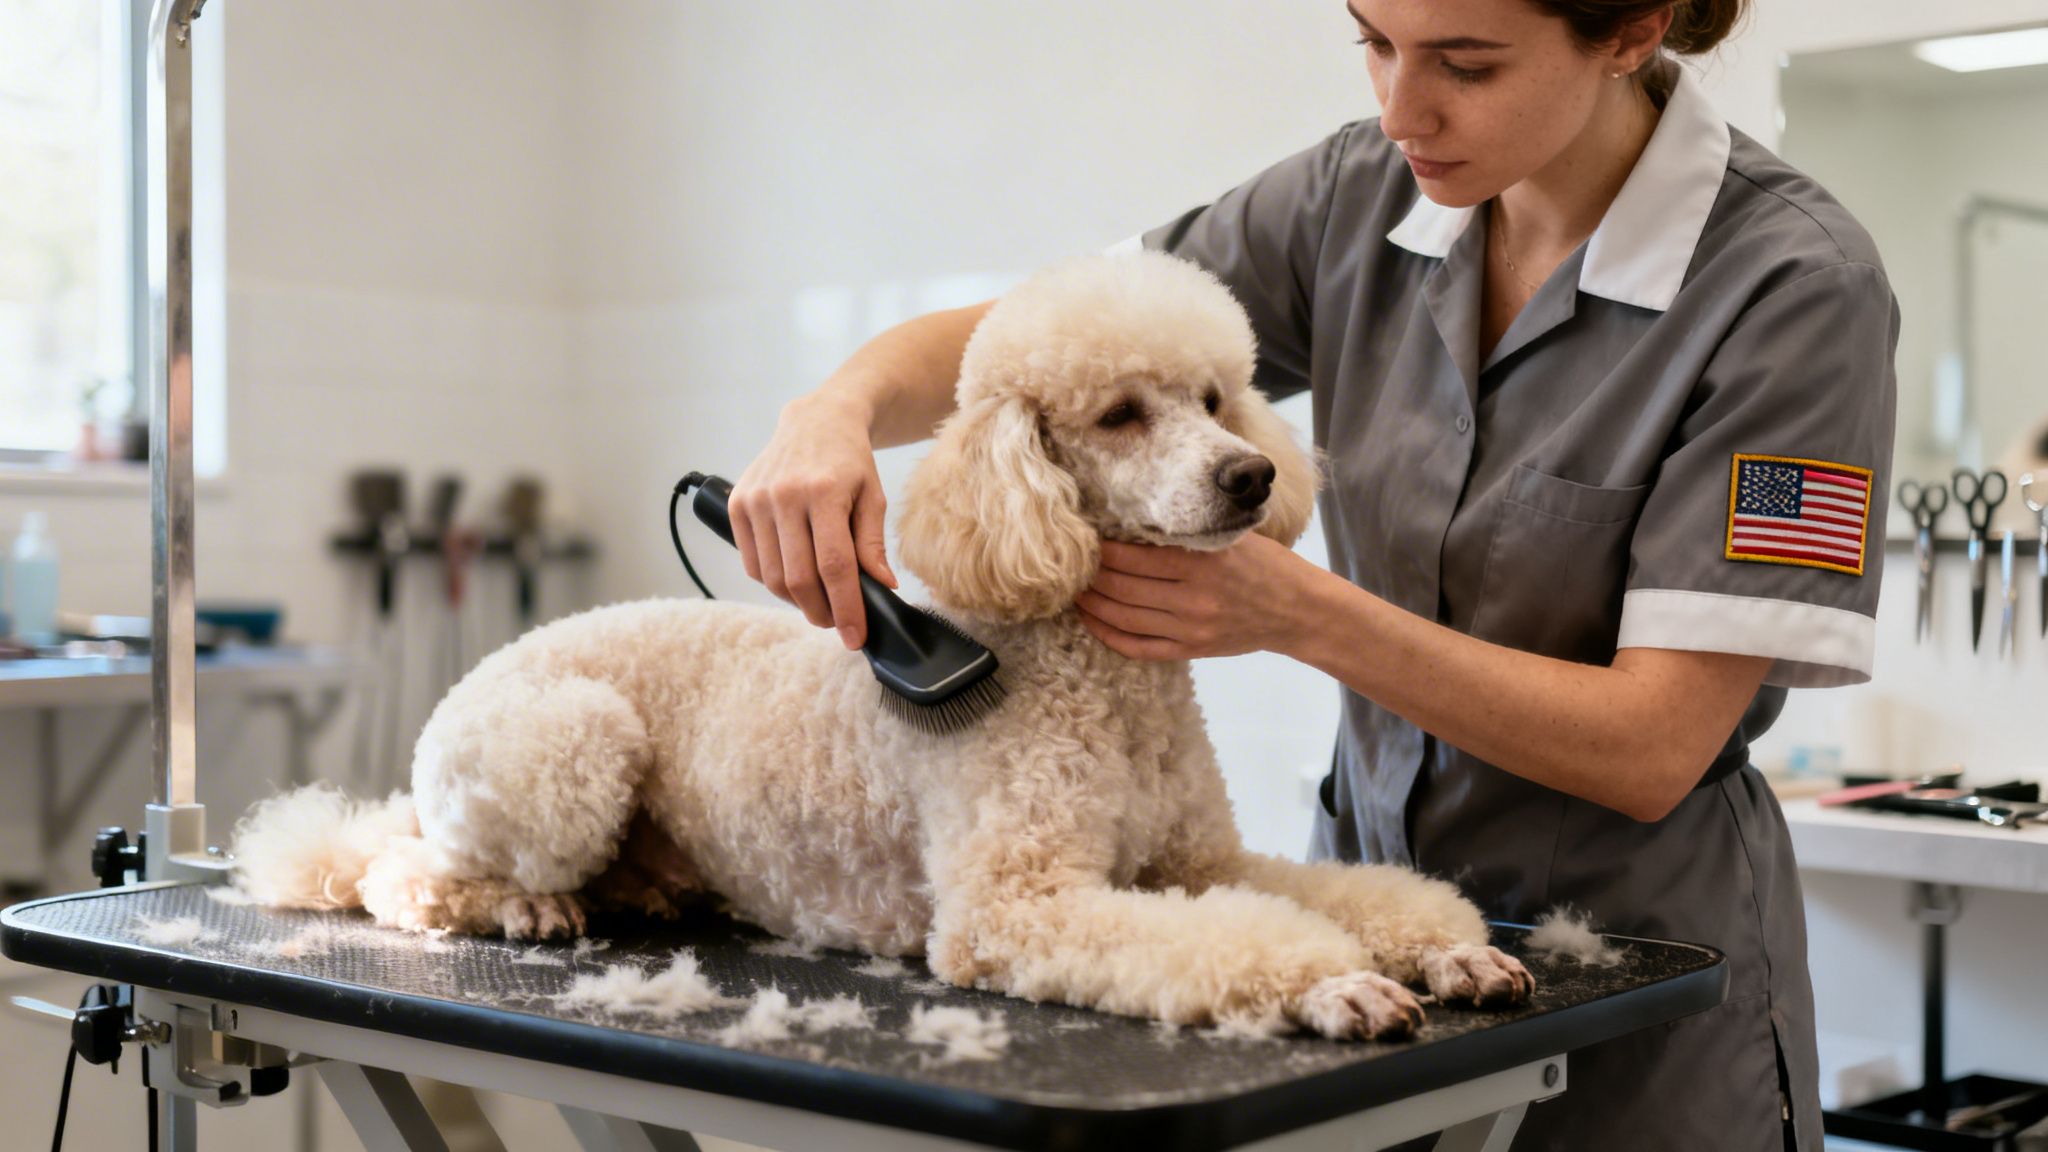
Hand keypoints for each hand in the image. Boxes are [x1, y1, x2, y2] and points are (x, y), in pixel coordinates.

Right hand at [730, 392, 897, 648]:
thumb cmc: (850, 462)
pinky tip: (794, 575)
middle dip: (820, 612)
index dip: (845, 607)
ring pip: (772, 577)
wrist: (815, 422)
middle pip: (799, 578)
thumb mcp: (873, 497)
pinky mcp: (737, 505)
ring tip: (818, 599)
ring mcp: (756, 500)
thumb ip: (873, 544)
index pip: (834, 566)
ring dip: (796, 600)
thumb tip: (882, 588)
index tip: (854, 637)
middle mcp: (784, 495)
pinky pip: (752, 564)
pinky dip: (773, 581)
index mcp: (823, 491)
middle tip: (837, 622)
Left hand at [1075, 535, 1311, 660]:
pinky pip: (1138, 647)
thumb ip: (1189, 535)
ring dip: (1092, 604)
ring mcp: (1190, 628)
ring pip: (1124, 617)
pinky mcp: (1191, 650)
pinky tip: (1091, 622)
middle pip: (1122, 587)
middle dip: (1091, 575)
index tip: (1087, 537)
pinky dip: (1109, 636)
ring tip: (1074, 591)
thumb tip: (1135, 524)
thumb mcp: (1232, 538)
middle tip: (1073, 563)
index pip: (1134, 556)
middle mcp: (1193, 597)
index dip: (1103, 549)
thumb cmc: (1265, 565)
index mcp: (1203, 563)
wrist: (1297, 610)